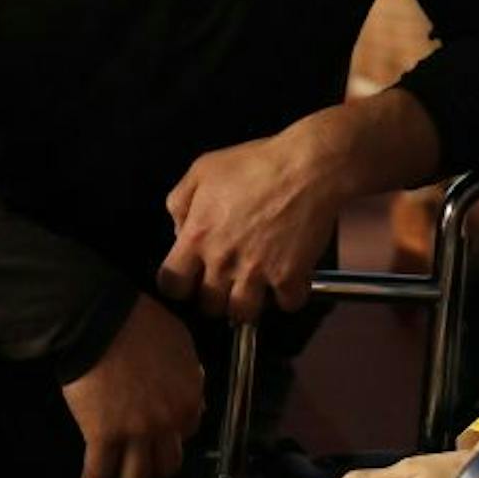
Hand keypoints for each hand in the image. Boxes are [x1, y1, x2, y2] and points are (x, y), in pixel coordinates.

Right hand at [59, 293, 204, 477]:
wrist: (100, 322)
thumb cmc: (139, 323)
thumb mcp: (180, 342)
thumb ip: (189, 372)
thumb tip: (192, 390)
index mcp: (188, 398)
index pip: (190, 429)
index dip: (175, 433)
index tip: (163, 435)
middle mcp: (167, 422)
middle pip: (168, 463)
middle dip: (157, 470)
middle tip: (146, 471)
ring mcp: (135, 432)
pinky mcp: (103, 436)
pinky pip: (100, 471)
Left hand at [157, 129, 345, 321]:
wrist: (307, 167)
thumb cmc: (255, 163)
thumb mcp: (203, 169)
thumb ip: (180, 202)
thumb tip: (179, 231)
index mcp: (197, 237)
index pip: (171, 285)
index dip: (179, 285)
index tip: (190, 278)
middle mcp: (222, 263)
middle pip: (208, 307)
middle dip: (215, 297)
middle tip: (227, 281)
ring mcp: (257, 274)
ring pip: (243, 314)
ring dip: (249, 303)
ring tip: (256, 287)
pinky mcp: (289, 278)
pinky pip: (286, 305)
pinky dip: (289, 296)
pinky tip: (289, 279)